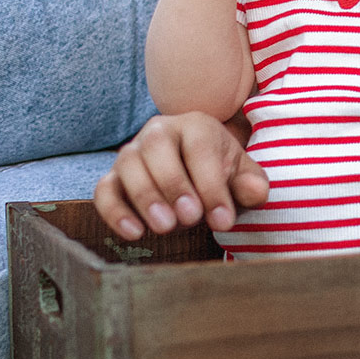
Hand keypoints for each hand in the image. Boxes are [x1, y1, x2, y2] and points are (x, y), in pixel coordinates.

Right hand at [93, 111, 268, 239]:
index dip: (211, 186)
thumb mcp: (243, 176)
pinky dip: (114, 211)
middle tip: (190, 219)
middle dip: (174, 185)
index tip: (223, 221)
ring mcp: (132, 152)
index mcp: (196, 125)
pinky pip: (104, 189)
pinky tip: (134, 233)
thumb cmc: (222, 173)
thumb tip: (255, 193)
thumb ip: (252, 184)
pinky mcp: (113, 176)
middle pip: (157, 147)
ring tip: (166, 227)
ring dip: (145, 198)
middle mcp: (159, 131)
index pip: (200, 148)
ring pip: (128, 165)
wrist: (197, 173)